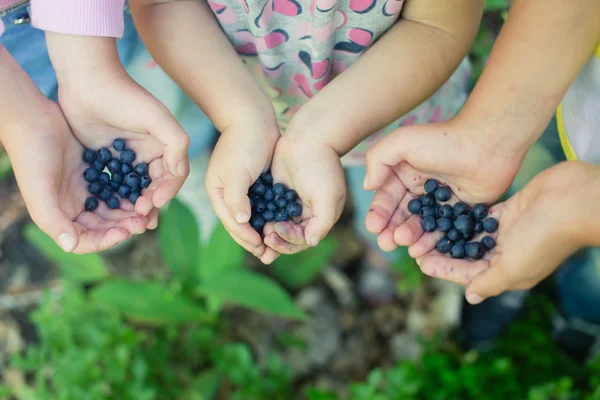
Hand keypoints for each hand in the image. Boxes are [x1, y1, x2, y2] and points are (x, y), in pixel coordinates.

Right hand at [4, 102, 149, 252]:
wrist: (34, 120)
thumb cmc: (32, 157)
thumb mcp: (40, 190)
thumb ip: (54, 220)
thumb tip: (70, 246)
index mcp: (59, 218)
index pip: (86, 240)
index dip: (105, 240)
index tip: (124, 232)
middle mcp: (74, 209)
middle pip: (104, 227)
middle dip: (123, 226)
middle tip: (143, 222)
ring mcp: (86, 192)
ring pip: (113, 210)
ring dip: (129, 212)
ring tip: (146, 210)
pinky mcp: (96, 175)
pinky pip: (117, 189)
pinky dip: (130, 193)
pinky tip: (144, 191)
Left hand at [46, 33, 189, 218]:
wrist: (87, 80)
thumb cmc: (124, 96)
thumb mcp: (157, 117)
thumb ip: (176, 143)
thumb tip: (180, 172)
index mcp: (164, 146)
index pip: (172, 176)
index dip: (167, 191)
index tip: (154, 203)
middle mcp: (148, 154)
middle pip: (154, 187)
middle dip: (151, 204)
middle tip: (141, 218)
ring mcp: (126, 158)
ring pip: (134, 189)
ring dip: (134, 206)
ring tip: (129, 222)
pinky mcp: (105, 159)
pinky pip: (112, 184)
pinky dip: (113, 198)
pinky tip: (109, 211)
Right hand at [205, 116, 280, 260]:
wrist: (254, 118)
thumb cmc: (243, 142)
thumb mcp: (237, 171)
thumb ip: (236, 197)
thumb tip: (241, 221)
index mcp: (217, 192)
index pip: (230, 221)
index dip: (245, 237)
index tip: (261, 247)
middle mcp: (227, 194)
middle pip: (239, 224)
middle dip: (253, 241)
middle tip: (269, 257)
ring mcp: (242, 190)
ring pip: (252, 219)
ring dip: (262, 234)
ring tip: (274, 249)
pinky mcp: (256, 184)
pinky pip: (262, 208)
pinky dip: (269, 219)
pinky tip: (280, 227)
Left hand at [263, 131, 345, 262]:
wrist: (309, 138)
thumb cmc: (321, 167)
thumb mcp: (328, 196)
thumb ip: (322, 222)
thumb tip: (311, 243)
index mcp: (320, 218)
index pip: (302, 239)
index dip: (288, 240)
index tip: (275, 230)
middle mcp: (306, 214)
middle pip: (288, 237)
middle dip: (276, 240)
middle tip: (264, 236)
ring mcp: (291, 204)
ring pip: (276, 225)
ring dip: (266, 232)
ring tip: (257, 231)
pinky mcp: (277, 194)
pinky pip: (268, 211)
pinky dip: (261, 217)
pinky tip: (250, 218)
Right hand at [363, 118, 523, 253]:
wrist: (487, 143)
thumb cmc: (443, 140)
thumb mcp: (401, 142)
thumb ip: (377, 160)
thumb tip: (367, 186)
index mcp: (404, 172)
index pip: (386, 197)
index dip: (378, 213)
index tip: (373, 227)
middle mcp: (421, 187)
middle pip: (401, 215)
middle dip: (391, 230)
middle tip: (386, 243)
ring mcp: (441, 200)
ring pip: (420, 224)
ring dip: (409, 236)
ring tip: (403, 243)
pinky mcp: (460, 210)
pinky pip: (443, 230)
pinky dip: (431, 240)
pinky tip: (423, 249)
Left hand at [414, 161, 599, 304]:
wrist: (572, 201)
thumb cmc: (543, 238)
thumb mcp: (513, 268)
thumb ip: (489, 282)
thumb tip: (471, 297)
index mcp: (508, 272)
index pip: (467, 274)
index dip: (443, 268)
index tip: (419, 262)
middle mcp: (505, 254)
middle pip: (465, 255)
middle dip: (442, 250)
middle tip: (414, 243)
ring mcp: (506, 232)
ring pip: (470, 235)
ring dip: (449, 233)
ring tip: (424, 227)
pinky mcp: (508, 211)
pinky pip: (480, 217)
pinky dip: (463, 216)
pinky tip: (443, 211)